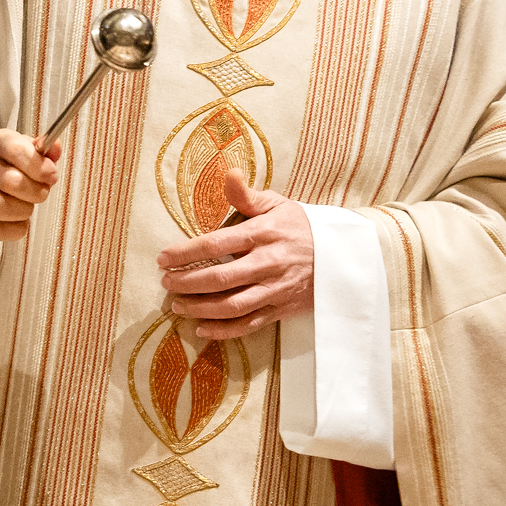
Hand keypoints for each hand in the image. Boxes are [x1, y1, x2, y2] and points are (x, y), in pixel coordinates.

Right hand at [0, 128, 60, 242]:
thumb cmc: (14, 167)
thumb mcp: (30, 152)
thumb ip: (45, 150)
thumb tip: (55, 147)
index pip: (16, 150)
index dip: (39, 165)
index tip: (51, 175)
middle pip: (11, 181)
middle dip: (36, 192)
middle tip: (41, 193)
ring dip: (23, 211)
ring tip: (27, 207)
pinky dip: (14, 229)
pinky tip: (18, 221)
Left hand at [156, 173, 313, 340]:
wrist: (341, 255)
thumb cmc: (300, 226)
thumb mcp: (277, 204)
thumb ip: (247, 195)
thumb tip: (227, 174)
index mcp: (263, 233)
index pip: (216, 244)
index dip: (185, 252)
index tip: (163, 258)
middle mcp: (268, 263)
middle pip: (220, 278)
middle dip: (187, 283)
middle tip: (166, 283)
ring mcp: (275, 289)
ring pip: (232, 306)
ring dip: (200, 309)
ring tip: (177, 306)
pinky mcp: (281, 309)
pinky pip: (249, 325)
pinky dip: (224, 331)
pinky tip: (202, 329)